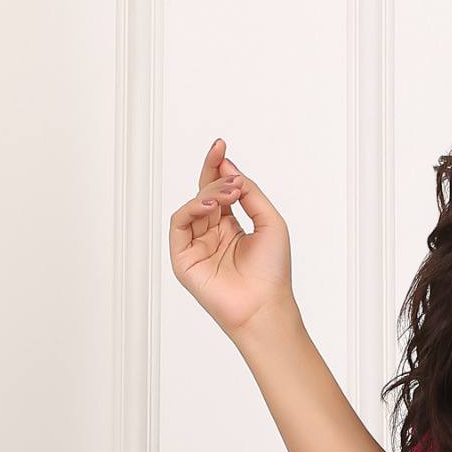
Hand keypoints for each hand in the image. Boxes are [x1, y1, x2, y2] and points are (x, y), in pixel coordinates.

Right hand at [168, 139, 293, 338]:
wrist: (265, 305)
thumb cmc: (273, 272)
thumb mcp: (269, 221)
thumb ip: (250, 192)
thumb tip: (228, 167)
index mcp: (231, 227)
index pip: (219, 190)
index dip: (218, 167)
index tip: (221, 145)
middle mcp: (212, 234)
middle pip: (203, 193)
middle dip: (212, 173)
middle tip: (224, 163)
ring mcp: (196, 246)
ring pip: (192, 206)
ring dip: (209, 193)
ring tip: (228, 192)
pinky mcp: (183, 259)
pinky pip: (178, 224)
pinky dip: (191, 208)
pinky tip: (211, 206)